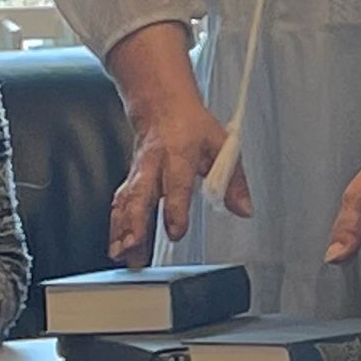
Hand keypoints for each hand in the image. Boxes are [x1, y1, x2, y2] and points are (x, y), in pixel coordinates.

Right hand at [109, 94, 249, 262]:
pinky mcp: (130, 180)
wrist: (162, 105)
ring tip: (121, 254)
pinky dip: (115, 225)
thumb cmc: (192, 125)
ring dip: (121, 230)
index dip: (175, 209)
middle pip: (140, 196)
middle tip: (133, 247)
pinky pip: (120, 204)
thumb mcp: (222, 145)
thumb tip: (244, 209)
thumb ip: (234, 180)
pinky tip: (117, 245)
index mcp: (179, 154)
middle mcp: (153, 165)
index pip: (176, 185)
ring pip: (125, 203)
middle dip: (135, 223)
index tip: (176, 232)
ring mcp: (138, 173)